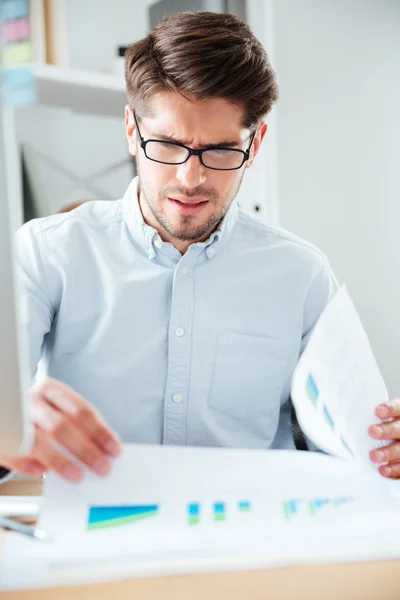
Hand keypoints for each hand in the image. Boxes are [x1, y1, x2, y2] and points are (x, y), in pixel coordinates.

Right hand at [0, 377, 122, 482]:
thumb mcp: (57, 407)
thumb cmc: (37, 410)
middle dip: (86, 449)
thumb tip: (102, 448)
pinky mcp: (4, 436)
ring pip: (40, 442)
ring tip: (77, 475)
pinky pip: (19, 454)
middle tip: (102, 467)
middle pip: (63, 426)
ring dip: (62, 462)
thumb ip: (77, 424)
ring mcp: (16, 418)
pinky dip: (32, 466)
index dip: (101, 431)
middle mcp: (33, 401)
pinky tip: (44, 473)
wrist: (2, 408)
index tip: (115, 449)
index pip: (82, 410)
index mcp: (51, 389)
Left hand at [369, 398, 399, 478]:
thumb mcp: (382, 417)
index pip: (398, 408)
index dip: (390, 409)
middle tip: (372, 432)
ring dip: (388, 453)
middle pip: (399, 429)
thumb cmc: (383, 426)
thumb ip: (371, 417)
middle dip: (386, 431)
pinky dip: (393, 469)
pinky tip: (383, 470)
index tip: (378, 411)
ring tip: (374, 456)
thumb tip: (349, 416)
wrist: (395, 438)